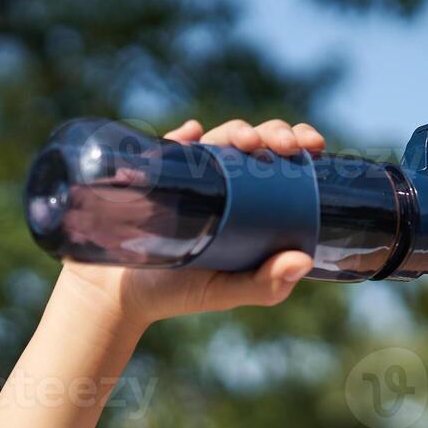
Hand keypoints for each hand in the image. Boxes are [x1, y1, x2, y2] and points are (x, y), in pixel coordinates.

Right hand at [53, 117, 325, 329]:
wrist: (115, 296)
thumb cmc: (177, 292)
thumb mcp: (226, 292)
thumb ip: (265, 285)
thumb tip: (304, 260)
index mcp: (247, 201)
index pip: (279, 162)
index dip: (298, 143)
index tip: (312, 145)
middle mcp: (220, 181)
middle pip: (252, 142)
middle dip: (273, 132)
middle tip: (283, 145)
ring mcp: (185, 174)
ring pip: (217, 138)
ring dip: (235, 130)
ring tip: (245, 142)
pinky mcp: (151, 173)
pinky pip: (166, 147)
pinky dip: (180, 137)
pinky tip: (189, 134)